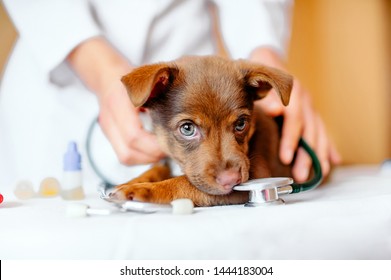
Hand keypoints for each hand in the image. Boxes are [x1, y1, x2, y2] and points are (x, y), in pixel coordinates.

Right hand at [98, 80, 164, 164]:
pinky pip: (124, 156)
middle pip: (128, 152)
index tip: (172, 143)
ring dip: (148, 158)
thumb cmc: (132, 77)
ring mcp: (107, 129)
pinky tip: (153, 149)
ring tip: (163, 150)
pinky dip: (141, 157)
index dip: (154, 145)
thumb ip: (160, 90)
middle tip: (172, 149)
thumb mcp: (146, 78)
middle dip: (153, 155)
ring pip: (126, 157)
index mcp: (119, 103)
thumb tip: (180, 110)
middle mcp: (109, 119)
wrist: (106, 77)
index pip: (134, 136)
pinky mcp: (110, 136)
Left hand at [251, 48, 340, 181]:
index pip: (295, 120)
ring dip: (319, 155)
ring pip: (319, 133)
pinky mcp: (312, 112)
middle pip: (309, 131)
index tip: (285, 158)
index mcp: (294, 94)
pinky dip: (329, 146)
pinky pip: (323, 131)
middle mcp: (305, 101)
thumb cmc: (260, 70)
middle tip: (300, 175)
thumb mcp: (260, 75)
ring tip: (320, 175)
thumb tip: (276, 110)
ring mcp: (311, 107)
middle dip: (306, 155)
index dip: (291, 140)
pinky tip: (334, 161)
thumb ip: (267, 93)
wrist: (269, 59)